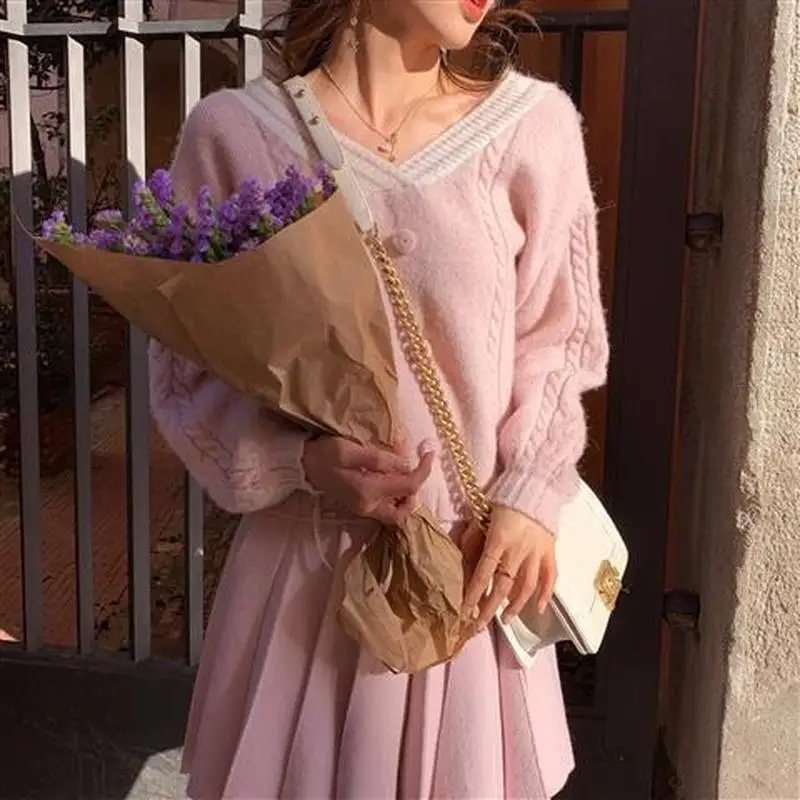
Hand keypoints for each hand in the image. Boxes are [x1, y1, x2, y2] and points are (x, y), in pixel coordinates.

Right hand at [301, 437, 433, 525]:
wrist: (303, 465)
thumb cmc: (325, 454)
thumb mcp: (351, 449)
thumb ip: (380, 459)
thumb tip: (407, 464)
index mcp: (368, 491)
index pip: (408, 486)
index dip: (423, 470)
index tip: (428, 453)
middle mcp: (368, 506)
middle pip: (403, 510)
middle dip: (414, 491)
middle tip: (414, 468)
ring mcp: (363, 509)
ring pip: (394, 511)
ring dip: (404, 493)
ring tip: (401, 469)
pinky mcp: (360, 506)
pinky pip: (385, 506)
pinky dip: (393, 493)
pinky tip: (389, 474)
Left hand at [461, 505, 556, 627]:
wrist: (534, 485)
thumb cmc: (503, 499)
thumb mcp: (480, 516)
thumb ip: (472, 539)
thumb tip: (462, 561)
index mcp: (498, 539)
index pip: (483, 572)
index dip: (474, 592)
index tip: (465, 609)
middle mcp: (518, 550)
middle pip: (503, 585)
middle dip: (490, 608)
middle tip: (480, 625)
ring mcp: (536, 552)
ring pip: (526, 586)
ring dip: (515, 606)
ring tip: (505, 619)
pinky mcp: (550, 551)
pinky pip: (551, 577)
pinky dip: (546, 595)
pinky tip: (537, 608)